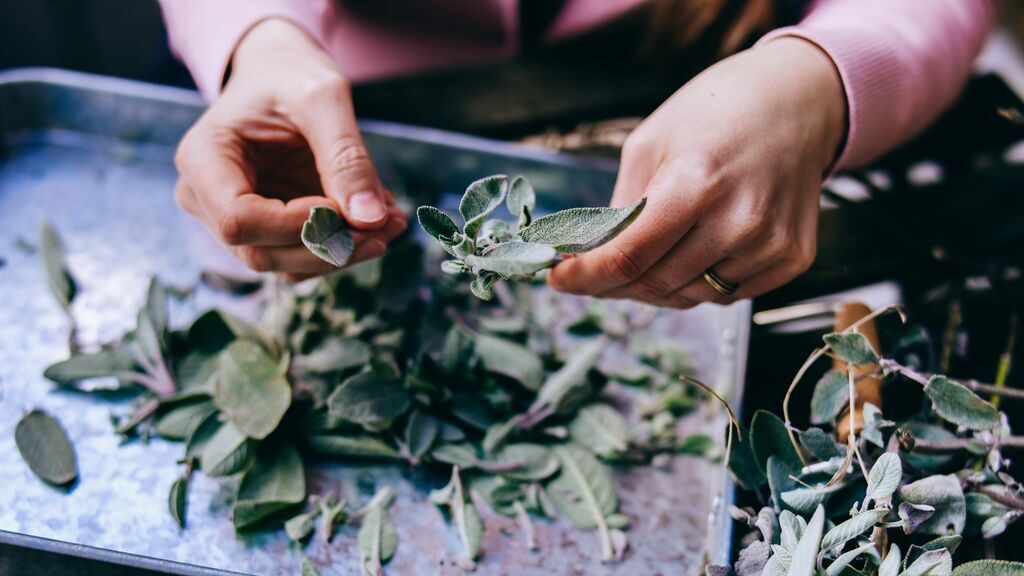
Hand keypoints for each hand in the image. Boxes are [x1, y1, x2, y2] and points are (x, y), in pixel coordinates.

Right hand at [174, 19, 406, 280]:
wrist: (280, 74)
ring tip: (391, 221)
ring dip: (343, 253)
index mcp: (202, 159)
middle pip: (262, 254)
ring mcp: (233, 221)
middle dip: (330, 246)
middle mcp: (205, 199)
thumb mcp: (322, 98)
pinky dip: (343, 247)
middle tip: (388, 223)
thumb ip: (346, 156)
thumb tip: (371, 219)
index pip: (239, 220)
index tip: (348, 207)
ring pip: (285, 265)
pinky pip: (302, 257)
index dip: (298, 225)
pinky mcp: (264, 231)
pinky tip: (377, 221)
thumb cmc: (290, 75)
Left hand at [548, 38, 845, 306]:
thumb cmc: (715, 113)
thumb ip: (621, 209)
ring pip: (691, 297)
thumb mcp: (649, 144)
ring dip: (657, 285)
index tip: (557, 278)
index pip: (628, 257)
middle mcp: (739, 219)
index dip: (585, 276)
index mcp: (696, 182)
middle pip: (656, 284)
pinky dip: (700, 283)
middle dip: (614, 283)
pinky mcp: (793, 258)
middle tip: (594, 271)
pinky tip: (696, 250)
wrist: (799, 100)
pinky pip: (728, 294)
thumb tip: (589, 259)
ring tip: (650, 253)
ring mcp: (771, 244)